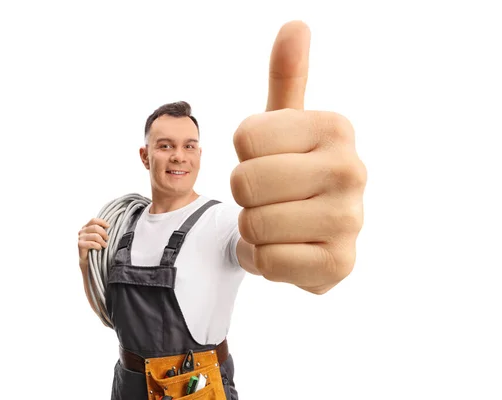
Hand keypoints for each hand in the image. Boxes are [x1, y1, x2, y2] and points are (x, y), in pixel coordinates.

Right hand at [77, 218, 109, 270]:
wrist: (87, 260)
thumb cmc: (94, 247)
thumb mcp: (97, 237)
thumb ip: (100, 231)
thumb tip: (108, 226)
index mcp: (86, 227)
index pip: (94, 220)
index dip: (102, 222)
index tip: (108, 226)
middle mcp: (82, 231)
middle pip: (95, 227)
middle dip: (104, 233)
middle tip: (107, 239)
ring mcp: (80, 238)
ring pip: (95, 236)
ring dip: (102, 241)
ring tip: (104, 245)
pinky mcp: (80, 245)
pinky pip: (92, 243)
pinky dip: (98, 246)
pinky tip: (99, 248)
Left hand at [230, 21, 366, 293]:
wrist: (312, 231)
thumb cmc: (290, 169)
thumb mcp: (285, 125)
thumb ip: (286, 78)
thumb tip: (295, 27)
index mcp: (336, 128)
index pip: (244, 138)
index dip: (244, 155)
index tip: (270, 160)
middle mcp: (352, 170)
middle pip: (244, 182)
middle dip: (245, 195)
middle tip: (271, 196)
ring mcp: (350, 221)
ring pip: (253, 224)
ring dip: (251, 229)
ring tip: (278, 223)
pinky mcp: (339, 264)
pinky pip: (265, 262)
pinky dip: (260, 260)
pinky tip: (284, 250)